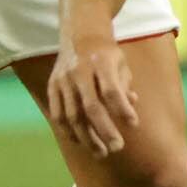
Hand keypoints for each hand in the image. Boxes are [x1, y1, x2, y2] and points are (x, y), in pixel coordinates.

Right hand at [44, 29, 139, 158]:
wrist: (79, 34)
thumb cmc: (106, 54)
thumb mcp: (121, 64)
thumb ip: (125, 88)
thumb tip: (130, 115)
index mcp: (101, 62)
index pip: (111, 89)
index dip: (122, 109)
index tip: (134, 124)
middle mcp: (79, 70)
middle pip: (90, 106)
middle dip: (104, 130)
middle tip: (117, 147)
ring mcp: (63, 79)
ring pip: (72, 115)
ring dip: (87, 137)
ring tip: (101, 152)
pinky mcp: (52, 86)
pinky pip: (58, 114)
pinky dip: (69, 131)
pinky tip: (81, 142)